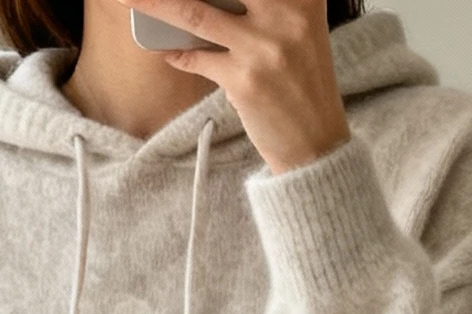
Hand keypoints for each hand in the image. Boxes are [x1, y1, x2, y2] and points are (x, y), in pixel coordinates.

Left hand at [162, 0, 348, 174]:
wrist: (317, 142)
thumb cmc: (302, 80)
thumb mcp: (299, 26)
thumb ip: (267, 4)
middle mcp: (286, 12)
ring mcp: (263, 46)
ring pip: (194, 11)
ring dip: (154, 3)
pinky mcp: (244, 80)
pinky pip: (197, 58)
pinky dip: (178, 53)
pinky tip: (170, 50)